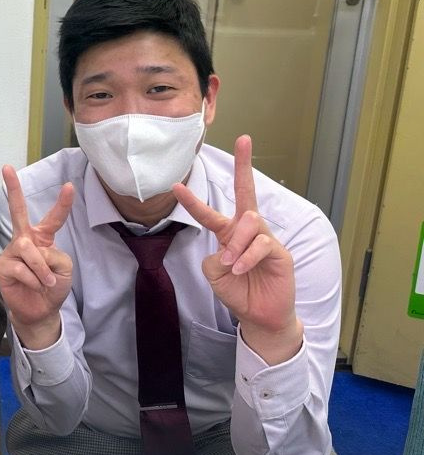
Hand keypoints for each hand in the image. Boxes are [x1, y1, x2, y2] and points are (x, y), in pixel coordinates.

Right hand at [0, 165, 74, 349]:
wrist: (40, 311)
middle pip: (17, 210)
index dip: (62, 203)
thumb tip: (33, 252)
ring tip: (46, 282)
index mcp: (42, 237)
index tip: (69, 186)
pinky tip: (33, 286)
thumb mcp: (63, 268)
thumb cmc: (52, 287)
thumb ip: (53, 254)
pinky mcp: (2, 265)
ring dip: (41, 268)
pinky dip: (33, 279)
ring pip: (27, 248)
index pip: (53, 218)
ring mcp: (11, 251)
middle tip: (7, 167)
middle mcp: (24, 239)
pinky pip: (20, 266)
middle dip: (13, 188)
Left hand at [172, 135, 302, 364]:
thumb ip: (212, 259)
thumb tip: (225, 249)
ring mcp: (266, 238)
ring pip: (250, 222)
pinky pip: (261, 244)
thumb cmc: (237, 290)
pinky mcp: (280, 252)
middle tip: (244, 139)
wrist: (259, 315)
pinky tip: (240, 269)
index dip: (192, 200)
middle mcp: (247, 230)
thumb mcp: (214, 275)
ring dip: (236, 244)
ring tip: (231, 265)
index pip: (209, 212)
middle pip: (245, 191)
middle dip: (244, 165)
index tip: (175, 185)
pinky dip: (247, 257)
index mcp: (228, 233)